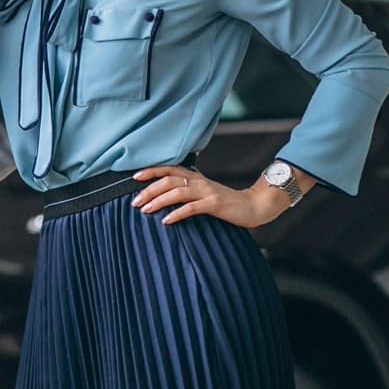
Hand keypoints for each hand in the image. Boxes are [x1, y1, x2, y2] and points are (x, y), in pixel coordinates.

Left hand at [131, 165, 287, 227]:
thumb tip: (166, 190)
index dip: (150, 171)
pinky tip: (166, 220)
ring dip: (158, 200)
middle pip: (168, 180)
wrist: (254, 205)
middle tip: (135, 202)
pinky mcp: (215, 204)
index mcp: (194, 176)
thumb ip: (187, 188)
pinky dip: (176, 213)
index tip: (134, 177)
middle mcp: (198, 181)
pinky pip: (191, 208)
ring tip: (145, 210)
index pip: (168, 168)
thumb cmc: (226, 201)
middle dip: (149, 190)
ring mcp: (206, 192)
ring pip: (177, 192)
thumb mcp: (204, 190)